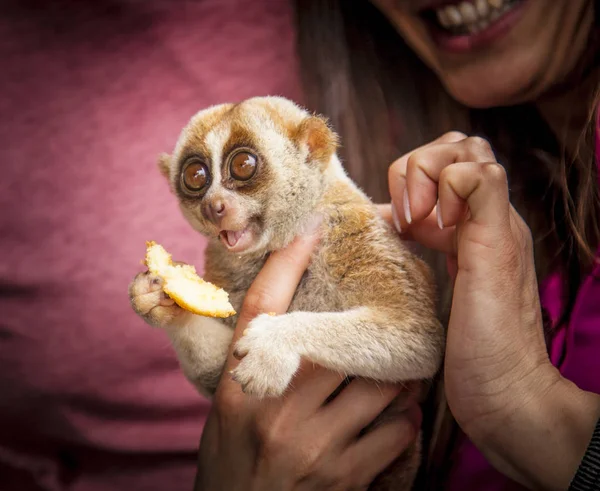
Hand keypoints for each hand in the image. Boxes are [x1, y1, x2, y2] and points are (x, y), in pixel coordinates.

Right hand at [195, 229, 421, 490]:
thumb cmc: (232, 456)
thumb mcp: (229, 406)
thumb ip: (255, 364)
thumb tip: (289, 322)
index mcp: (237, 388)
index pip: (261, 311)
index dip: (287, 263)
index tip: (313, 228)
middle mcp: (273, 411)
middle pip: (335, 344)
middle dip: (364, 334)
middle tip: (385, 318)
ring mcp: (311, 446)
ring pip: (377, 387)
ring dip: (393, 376)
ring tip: (399, 365)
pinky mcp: (342, 478)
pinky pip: (393, 434)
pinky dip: (401, 420)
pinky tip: (395, 415)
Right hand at [383, 132, 599, 489]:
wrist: (501, 396)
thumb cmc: (495, 339)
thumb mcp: (493, 260)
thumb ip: (484, 201)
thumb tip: (459, 166)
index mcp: (495, 216)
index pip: (461, 152)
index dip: (430, 175)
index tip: (424, 224)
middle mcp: (482, 222)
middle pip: (448, 155)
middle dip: (417, 172)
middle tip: (409, 218)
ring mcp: (465, 242)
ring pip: (435, 182)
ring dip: (409, 192)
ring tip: (403, 227)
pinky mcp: (449, 264)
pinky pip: (424, 220)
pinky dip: (403, 217)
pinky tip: (395, 238)